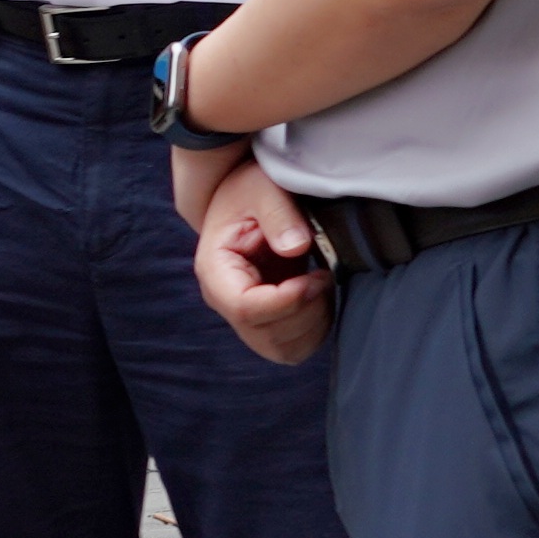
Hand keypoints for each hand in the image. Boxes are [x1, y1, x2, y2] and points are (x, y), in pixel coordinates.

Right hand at [190, 153, 338, 364]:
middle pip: (266, 335)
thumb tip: (296, 248)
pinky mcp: (266, 322)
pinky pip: (294, 347)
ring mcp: (245, 316)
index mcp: (216, 270)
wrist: (246, 199)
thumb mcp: (263, 187)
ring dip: (312, 322)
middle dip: (305, 311)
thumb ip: (279, 214)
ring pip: (282, 349)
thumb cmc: (250, 190)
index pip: (245, 308)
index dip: (286, 300)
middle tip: (323, 274)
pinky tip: (319, 295)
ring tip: (320, 282)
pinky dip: (316, 328)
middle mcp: (225, 300)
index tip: (316, 275)